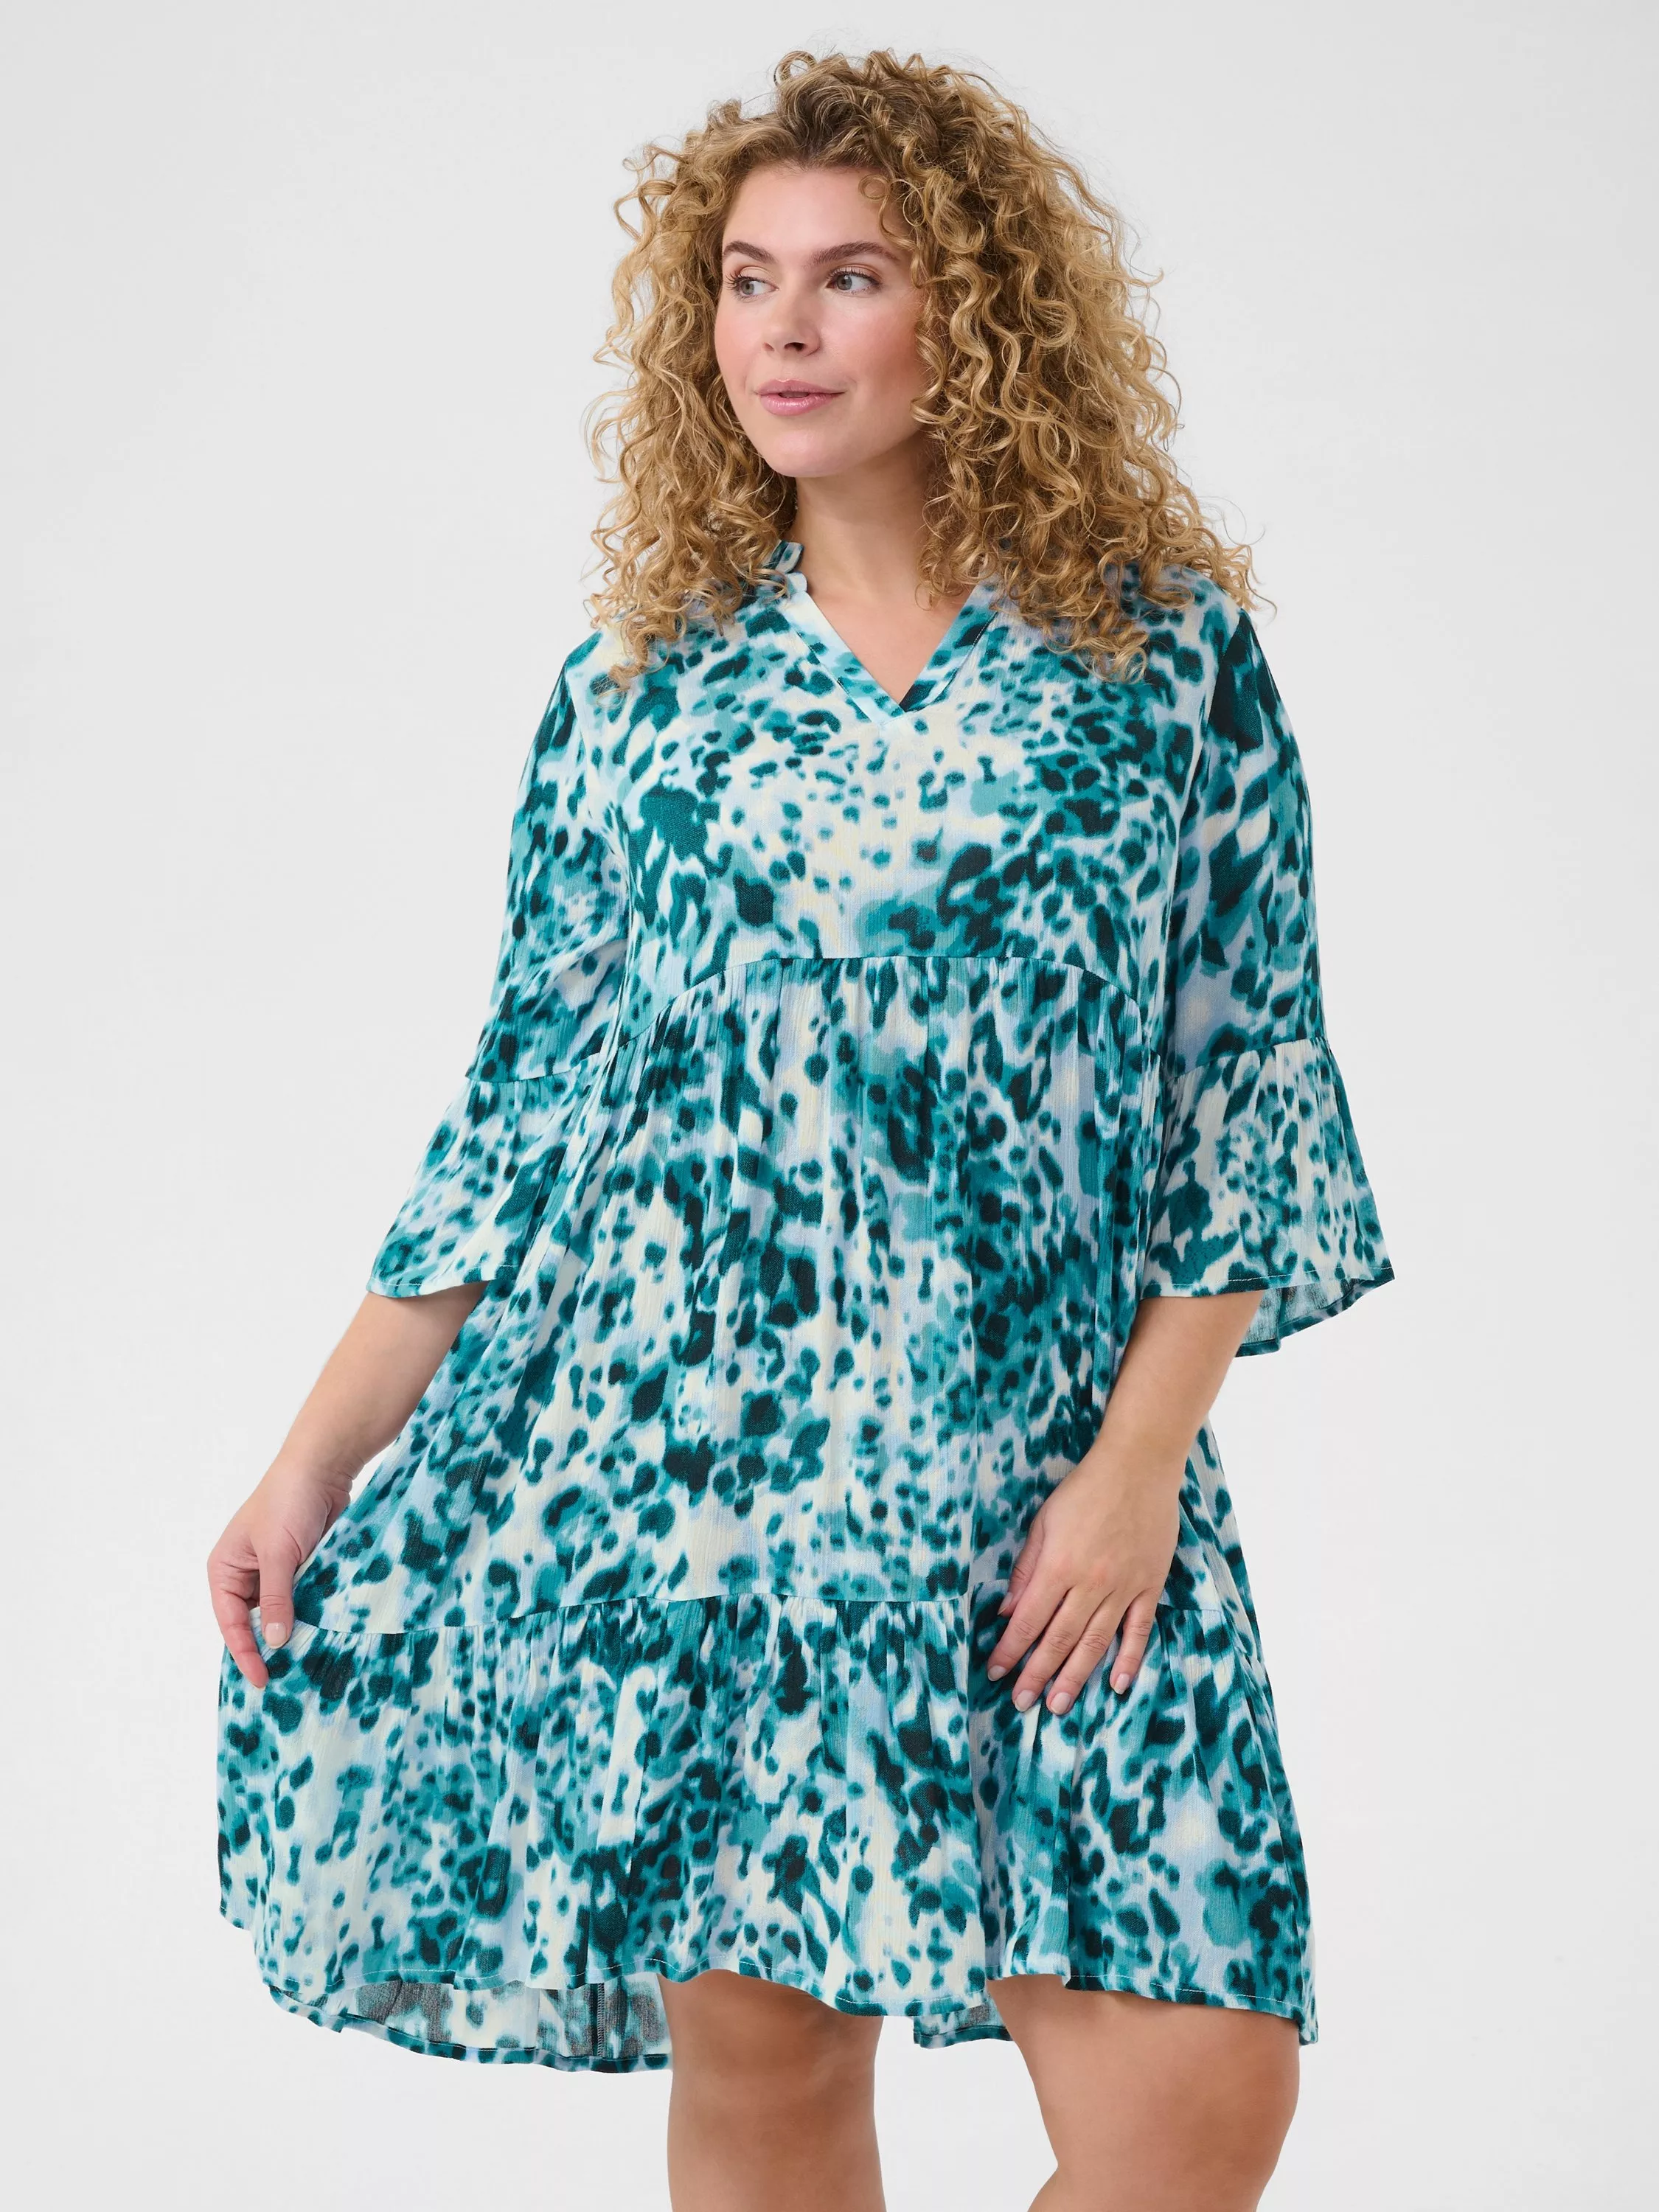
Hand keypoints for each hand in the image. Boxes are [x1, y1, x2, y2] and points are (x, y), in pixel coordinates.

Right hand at [207, 1460, 352, 1689]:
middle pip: (254, 1623)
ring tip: (307, 1663)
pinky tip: (323, 1635)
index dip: (245, 1653)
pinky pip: (303, 1601)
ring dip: (294, 1632)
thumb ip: (276, 1598)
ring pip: (281, 1614)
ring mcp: (275, 1573)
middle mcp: (246, 1575)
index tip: (262, 1680)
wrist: (323, 1467)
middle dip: (270, 1647)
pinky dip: (311, 1616)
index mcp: (225, 1570)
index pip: (230, 1623)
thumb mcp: (278, 1554)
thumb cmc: (288, 1501)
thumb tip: (275, 1641)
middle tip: (287, 1679)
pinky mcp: (302, 1568)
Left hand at [985, 1444, 1184, 1714]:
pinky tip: (1119, 1685)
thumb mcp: (1043, 1522)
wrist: (1138, 1467)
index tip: (995, 1672)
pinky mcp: (1149, 1586)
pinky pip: (1139, 1631)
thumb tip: (1008, 1610)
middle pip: (1059, 1639)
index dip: (1010, 1650)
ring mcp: (1123, 1588)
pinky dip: (1129, 1660)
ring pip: (1095, 1643)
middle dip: (1037, 1674)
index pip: (1028, 1620)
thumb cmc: (1084, 1490)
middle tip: (1022, 1704)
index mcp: (1058, 1566)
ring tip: (1058, 1705)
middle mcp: (1090, 1584)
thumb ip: (1026, 1568)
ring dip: (1075, 1677)